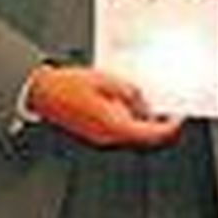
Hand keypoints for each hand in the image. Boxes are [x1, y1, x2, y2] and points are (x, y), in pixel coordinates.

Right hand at [26, 65, 182, 146]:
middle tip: (161, 104)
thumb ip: (131, 92)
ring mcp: (100, 136)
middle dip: (155, 120)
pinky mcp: (92, 132)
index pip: (155, 134)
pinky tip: (118, 100)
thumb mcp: (106, 80)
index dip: (171, 125)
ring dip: (138, 118)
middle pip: (143, 135)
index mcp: (116, 125)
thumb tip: (144, 102)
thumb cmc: (66, 86)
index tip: (178, 115)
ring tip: (135, 97)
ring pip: (130, 131)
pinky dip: (124, 117)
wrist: (40, 92)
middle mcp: (109, 136)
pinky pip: (116, 128)